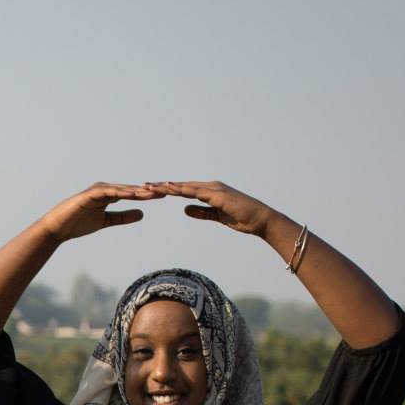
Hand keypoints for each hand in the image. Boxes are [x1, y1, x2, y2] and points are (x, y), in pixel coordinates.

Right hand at [40, 183, 158, 243]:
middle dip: (147, 191)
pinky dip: (121, 192)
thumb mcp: (106, 221)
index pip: (132, 194)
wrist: (58, 228)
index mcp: (109, 194)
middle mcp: (105, 189)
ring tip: (153, 193)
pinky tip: (133, 194)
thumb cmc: (79, 223)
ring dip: (137, 191)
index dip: (148, 195)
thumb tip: (142, 214)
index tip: (164, 196)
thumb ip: (123, 217)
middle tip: (166, 190)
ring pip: (122, 189)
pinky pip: (108, 192)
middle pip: (130, 189)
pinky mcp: (90, 194)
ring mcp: (97, 190)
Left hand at [146, 180, 277, 237]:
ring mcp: (214, 190)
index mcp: (210, 191)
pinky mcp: (218, 196)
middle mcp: (211, 187)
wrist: (261, 220)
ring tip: (150, 186)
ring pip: (186, 187)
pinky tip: (169, 189)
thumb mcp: (216, 216)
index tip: (152, 190)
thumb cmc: (242, 218)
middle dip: (162, 186)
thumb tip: (184, 209)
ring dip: (168, 186)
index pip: (184, 190)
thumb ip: (201, 212)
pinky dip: (182, 190)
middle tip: (143, 184)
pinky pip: (196, 192)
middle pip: (182, 185)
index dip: (168, 190)